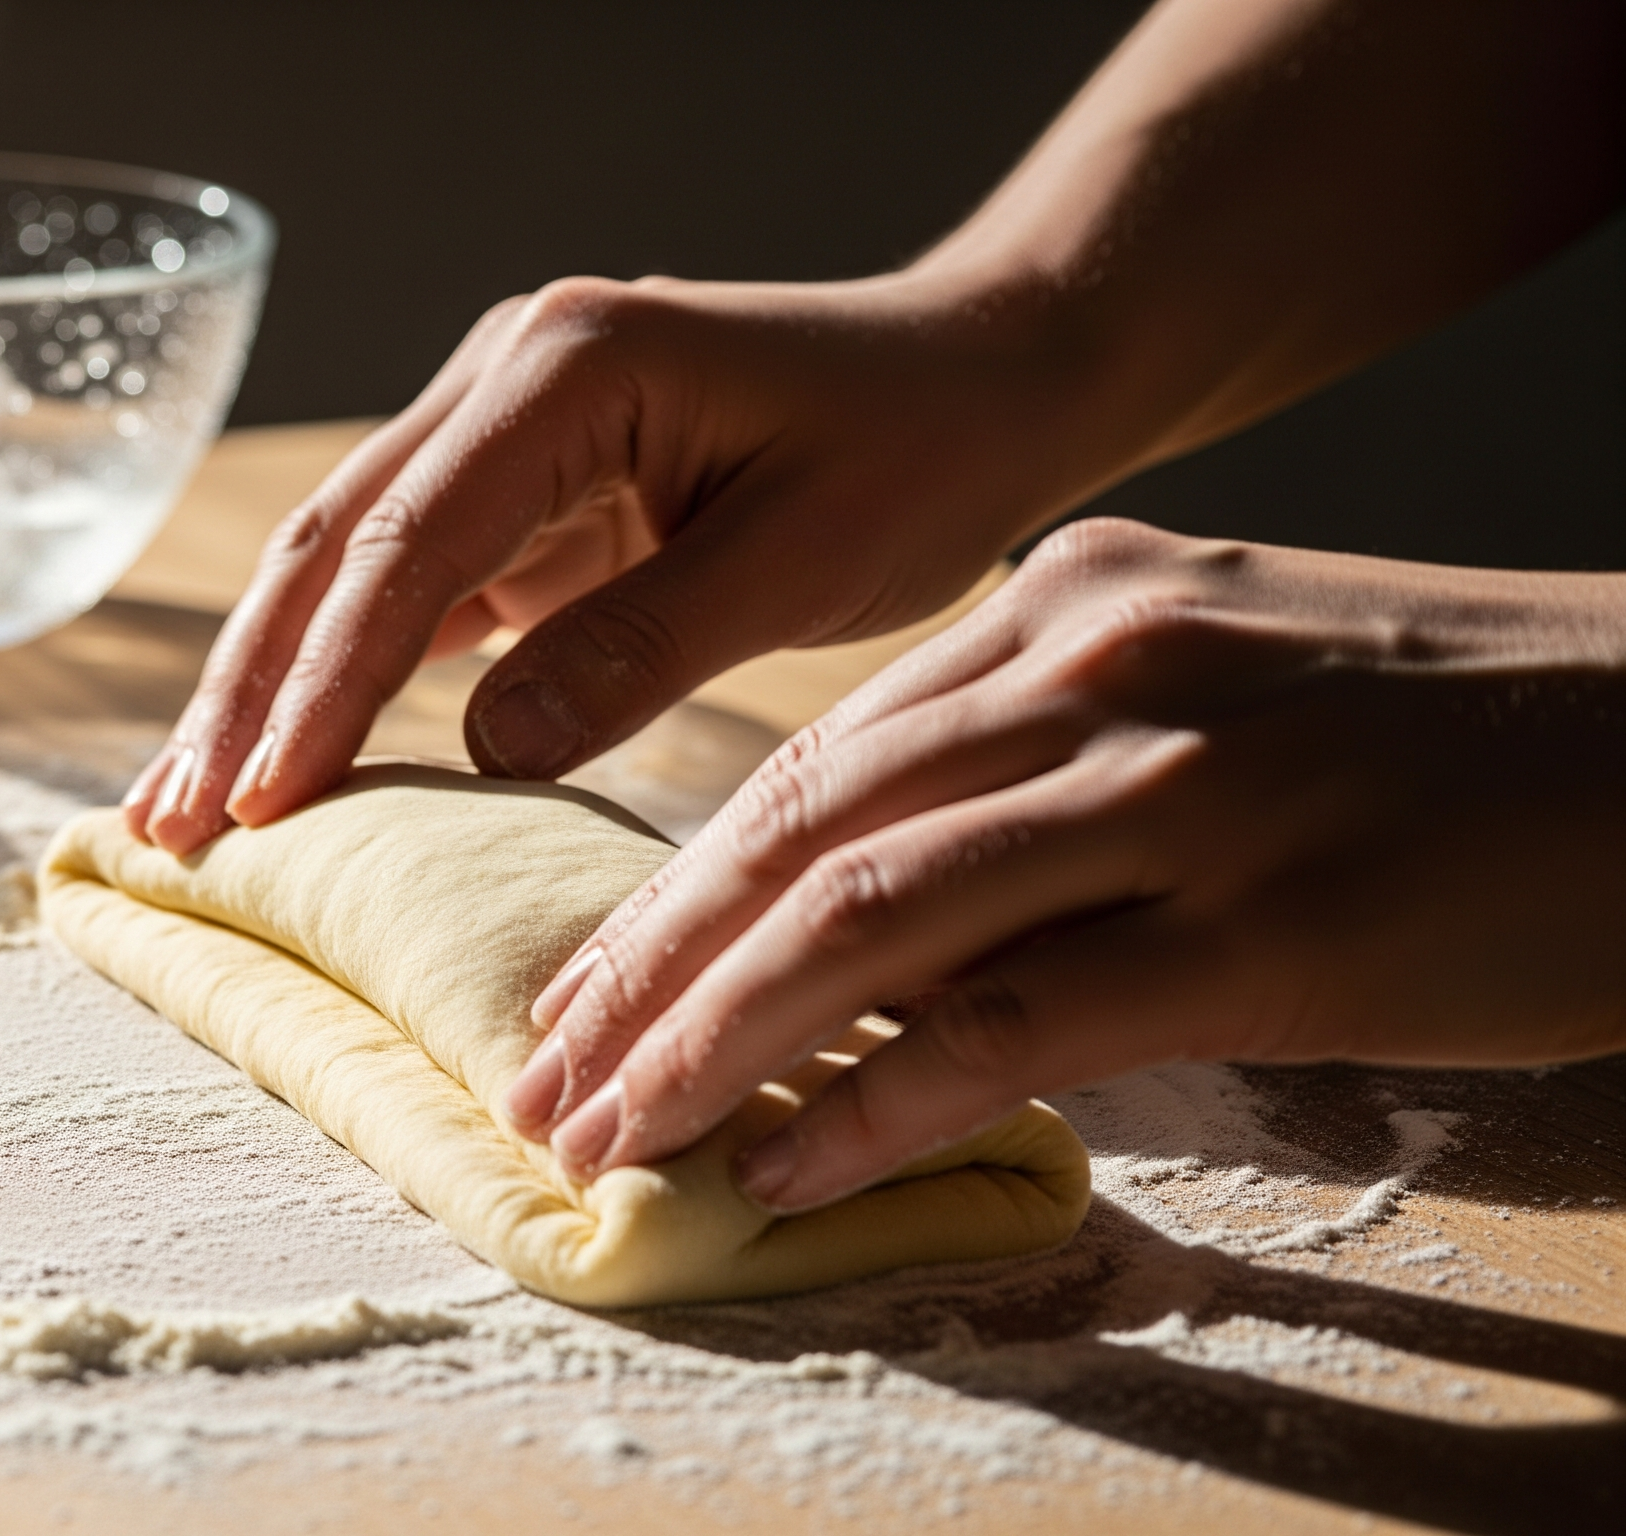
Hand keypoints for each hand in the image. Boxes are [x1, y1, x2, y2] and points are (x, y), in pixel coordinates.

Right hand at [122, 271, 1102, 853]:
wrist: (979, 376)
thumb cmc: (920, 451)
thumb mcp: (806, 557)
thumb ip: (644, 645)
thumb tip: (486, 752)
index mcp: (571, 364)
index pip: (410, 541)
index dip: (324, 682)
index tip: (263, 802)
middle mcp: (506, 374)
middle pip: (333, 545)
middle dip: (244, 693)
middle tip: (170, 826)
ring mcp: (498, 426)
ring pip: (341, 566)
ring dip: (261, 689)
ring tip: (180, 810)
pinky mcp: (514, 485)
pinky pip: (400, 588)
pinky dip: (335, 678)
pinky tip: (281, 764)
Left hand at [505, 519, 1625, 1211]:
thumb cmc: (1451, 734)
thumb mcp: (1220, 680)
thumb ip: (1050, 754)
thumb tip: (879, 895)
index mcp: (1071, 606)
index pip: (817, 759)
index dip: (675, 889)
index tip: (585, 991)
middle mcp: (1099, 669)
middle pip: (806, 829)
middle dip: (651, 969)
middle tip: (545, 1082)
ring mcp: (1184, 788)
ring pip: (875, 912)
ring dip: (718, 1038)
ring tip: (617, 1133)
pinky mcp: (1273, 919)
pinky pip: (1019, 1016)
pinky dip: (882, 1095)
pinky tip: (789, 1158)